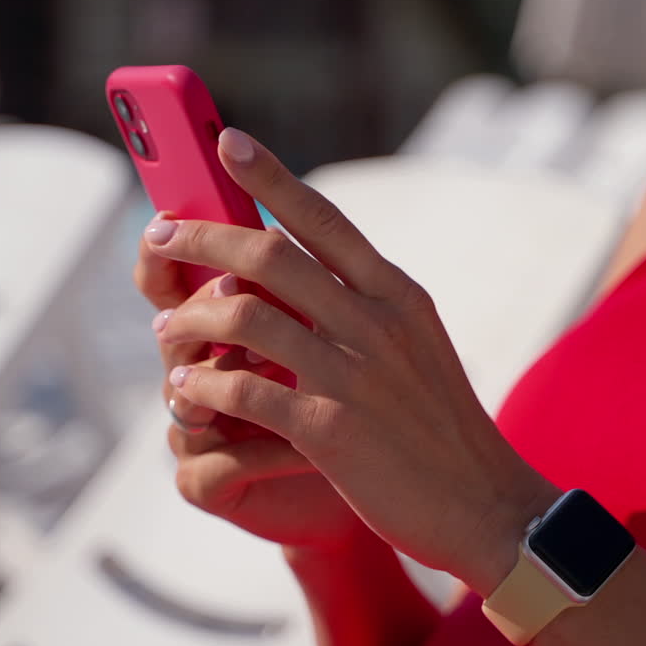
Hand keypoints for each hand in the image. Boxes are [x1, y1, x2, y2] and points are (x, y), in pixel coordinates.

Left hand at [148, 128, 560, 594]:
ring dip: (188, 319)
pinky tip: (188, 389)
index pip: (325, 219)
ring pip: (243, 314)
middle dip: (200, 237)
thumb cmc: (444, 429)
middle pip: (268, 253)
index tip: (229, 141)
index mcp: (398, 295)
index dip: (272, 176)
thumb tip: (304, 275)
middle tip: (159, 237)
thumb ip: (369, 309)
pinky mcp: (329, 428)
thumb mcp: (419, 348)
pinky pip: (241, 388)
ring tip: (165, 332)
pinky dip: (202, 384)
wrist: (486, 504)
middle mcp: (376, 321)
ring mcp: (353, 373)